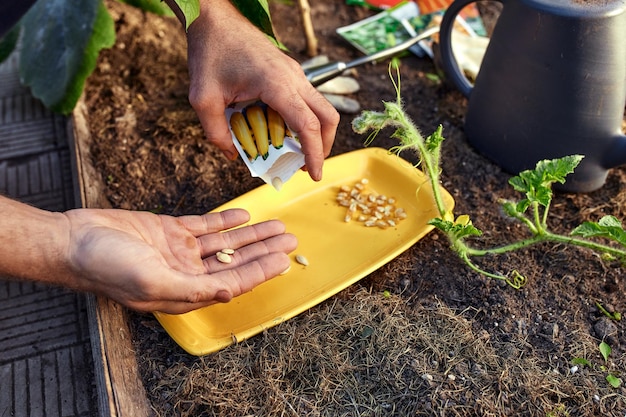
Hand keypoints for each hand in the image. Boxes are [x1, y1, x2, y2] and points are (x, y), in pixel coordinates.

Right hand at [63, 208, 296, 313]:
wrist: (74, 240)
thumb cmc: (107, 265)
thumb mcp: (153, 280)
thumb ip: (193, 288)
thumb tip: (230, 293)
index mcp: (184, 291)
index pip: (233, 282)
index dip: (261, 272)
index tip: (285, 260)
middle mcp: (186, 272)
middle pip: (236, 262)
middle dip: (264, 251)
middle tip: (291, 239)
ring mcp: (178, 251)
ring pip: (225, 243)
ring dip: (251, 235)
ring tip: (276, 226)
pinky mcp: (169, 230)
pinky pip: (204, 225)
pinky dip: (225, 221)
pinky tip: (243, 215)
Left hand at [184, 0, 338, 180]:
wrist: (214, 18)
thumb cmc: (210, 52)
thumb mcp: (203, 98)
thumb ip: (216, 132)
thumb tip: (232, 155)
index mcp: (278, 85)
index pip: (308, 125)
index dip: (315, 154)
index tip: (314, 174)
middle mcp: (294, 78)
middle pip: (327, 117)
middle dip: (323, 146)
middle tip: (307, 166)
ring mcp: (294, 73)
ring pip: (320, 107)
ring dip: (314, 132)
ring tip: (293, 151)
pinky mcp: (289, 71)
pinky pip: (306, 99)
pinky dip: (302, 119)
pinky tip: (280, 129)